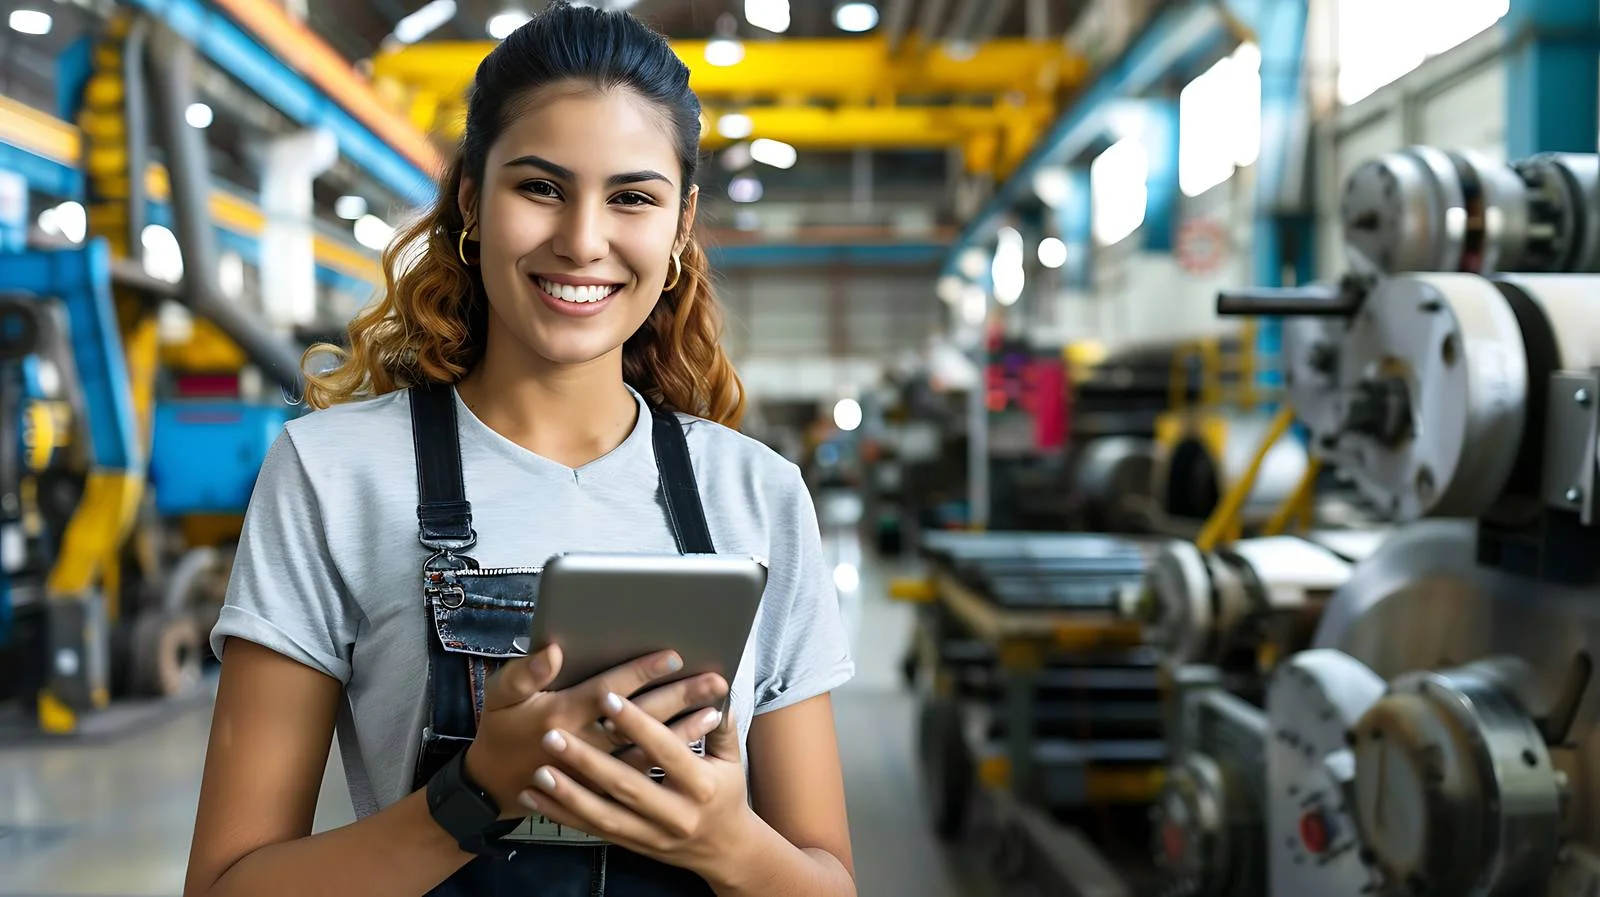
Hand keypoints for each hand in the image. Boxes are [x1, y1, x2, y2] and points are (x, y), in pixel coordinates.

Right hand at [462, 645, 727, 818]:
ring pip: (649, 749)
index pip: (609, 689)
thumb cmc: (500, 732)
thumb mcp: (499, 696)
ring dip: (683, 729)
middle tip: (713, 679)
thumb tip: (555, 649)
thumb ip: (526, 672)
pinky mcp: (603, 788)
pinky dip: (672, 754)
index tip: (674, 655)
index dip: (641, 672)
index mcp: (561, 714)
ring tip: (714, 708)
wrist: (492, 788)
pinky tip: (697, 735)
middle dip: (678, 697)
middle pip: (640, 719)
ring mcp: (596, 771)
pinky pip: (645, 772)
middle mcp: (584, 743)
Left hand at [517, 691, 758, 879]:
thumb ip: (721, 724)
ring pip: (604, 815)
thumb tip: (717, 686)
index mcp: (701, 785)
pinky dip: (563, 815)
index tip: (609, 696)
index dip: (637, 724)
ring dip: (569, 793)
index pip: (665, 750)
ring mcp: (653, 834)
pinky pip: (594, 831)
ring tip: (540, 769)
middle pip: (627, 785)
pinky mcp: (634, 846)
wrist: (726, 850)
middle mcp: (676, 813)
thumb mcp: (732, 759)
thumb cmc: (726, 794)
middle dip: (588, 760)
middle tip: (554, 735)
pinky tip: (538, 799)